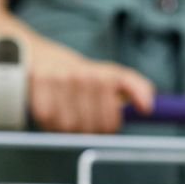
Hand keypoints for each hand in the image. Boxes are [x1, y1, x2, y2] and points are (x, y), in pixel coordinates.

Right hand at [30, 45, 154, 132]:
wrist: (38, 54)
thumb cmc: (79, 73)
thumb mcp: (111, 75)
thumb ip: (135, 88)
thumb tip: (148, 107)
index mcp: (105, 76)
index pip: (111, 121)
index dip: (108, 127)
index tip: (105, 121)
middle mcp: (83, 75)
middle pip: (90, 127)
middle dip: (88, 129)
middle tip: (83, 118)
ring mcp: (59, 79)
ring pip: (68, 126)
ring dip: (67, 127)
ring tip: (67, 112)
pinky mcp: (37, 83)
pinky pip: (47, 119)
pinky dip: (48, 121)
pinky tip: (52, 110)